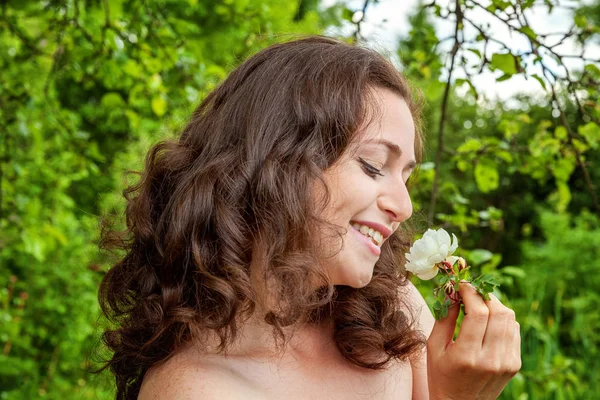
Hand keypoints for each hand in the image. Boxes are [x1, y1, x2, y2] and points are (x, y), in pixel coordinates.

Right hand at [426, 282, 520, 399]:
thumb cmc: (441, 374)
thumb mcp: (433, 346)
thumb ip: (443, 317)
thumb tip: (452, 291)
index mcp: (466, 356)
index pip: (479, 313)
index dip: (471, 292)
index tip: (461, 284)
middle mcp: (491, 360)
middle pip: (499, 312)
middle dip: (483, 295)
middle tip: (470, 292)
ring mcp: (506, 363)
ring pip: (509, 318)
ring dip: (494, 305)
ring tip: (478, 305)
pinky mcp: (515, 364)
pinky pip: (514, 330)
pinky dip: (502, 319)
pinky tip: (488, 321)